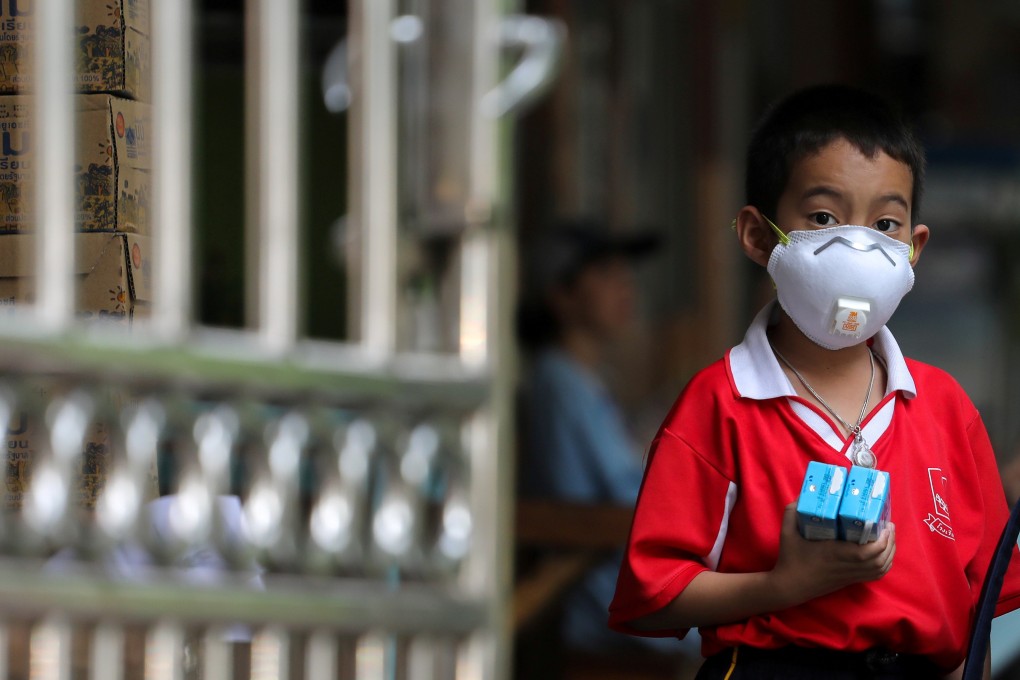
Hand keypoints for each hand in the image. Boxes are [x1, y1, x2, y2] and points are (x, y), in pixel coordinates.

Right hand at [771, 502, 894, 604]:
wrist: (789, 586)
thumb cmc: (790, 559)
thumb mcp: (787, 533)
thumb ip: (792, 512)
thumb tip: (801, 496)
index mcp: (835, 553)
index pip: (867, 553)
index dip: (882, 540)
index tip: (885, 524)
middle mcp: (846, 566)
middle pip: (880, 560)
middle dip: (890, 543)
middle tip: (889, 526)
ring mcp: (849, 575)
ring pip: (880, 569)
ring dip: (890, 553)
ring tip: (889, 537)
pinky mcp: (849, 581)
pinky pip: (875, 576)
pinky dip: (884, 565)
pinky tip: (883, 554)